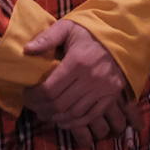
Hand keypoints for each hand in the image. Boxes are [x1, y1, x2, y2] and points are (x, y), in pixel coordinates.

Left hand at [23, 19, 130, 144]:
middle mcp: (91, 78)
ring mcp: (103, 90)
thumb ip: (47, 37)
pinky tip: (62, 119)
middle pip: (59, 104)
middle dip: (41, 108)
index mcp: (78, 61)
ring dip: (55, 117)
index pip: (49, 89)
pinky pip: (89, 116)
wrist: (122, 37)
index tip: (26, 94)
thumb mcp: (68, 27)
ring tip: (44, 112)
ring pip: (73, 113)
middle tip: (33, 105)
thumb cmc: (90, 32)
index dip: (33, 96)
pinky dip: (74, 122)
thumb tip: (26, 50)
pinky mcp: (110, 96)